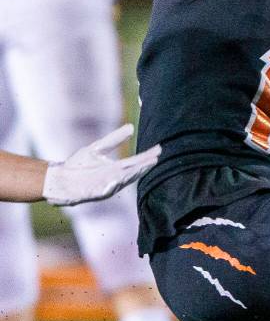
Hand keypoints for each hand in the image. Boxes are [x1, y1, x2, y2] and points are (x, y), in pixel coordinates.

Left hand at [42, 124, 160, 205]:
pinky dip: (110, 186)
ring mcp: (103, 187)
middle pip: (132, 172)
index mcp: (116, 169)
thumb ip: (114, 140)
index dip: (147, 156)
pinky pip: (103, 190)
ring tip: (141, 167)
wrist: (58, 179)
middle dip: (143, 166)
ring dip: (131, 175)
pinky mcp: (91, 193)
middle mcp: (113, 179)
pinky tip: (116, 180)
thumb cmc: (78, 166)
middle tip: (155, 159)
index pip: (135, 162)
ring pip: (121, 181)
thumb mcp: (97, 149)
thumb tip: (131, 127)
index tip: (159, 149)